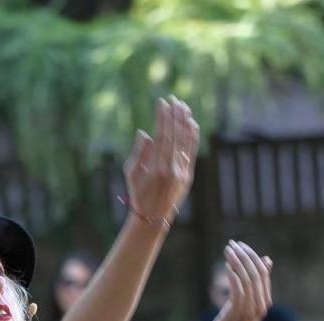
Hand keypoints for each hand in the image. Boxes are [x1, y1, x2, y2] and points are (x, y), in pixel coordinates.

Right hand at [123, 96, 197, 227]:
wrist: (153, 217)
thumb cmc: (138, 195)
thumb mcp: (131, 174)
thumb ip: (139, 153)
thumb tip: (145, 133)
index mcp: (156, 168)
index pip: (162, 136)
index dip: (163, 118)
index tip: (161, 103)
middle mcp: (172, 169)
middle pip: (175, 136)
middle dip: (175, 115)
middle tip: (174, 99)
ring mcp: (182, 172)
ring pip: (186, 141)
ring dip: (185, 122)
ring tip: (183, 106)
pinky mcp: (188, 175)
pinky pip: (192, 151)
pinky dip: (193, 136)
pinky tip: (192, 123)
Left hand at [212, 241, 272, 320]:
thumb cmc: (233, 319)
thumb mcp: (245, 299)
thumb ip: (254, 283)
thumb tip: (266, 260)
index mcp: (265, 300)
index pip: (262, 272)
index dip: (252, 257)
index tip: (241, 246)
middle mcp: (260, 305)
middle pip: (255, 273)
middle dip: (244, 256)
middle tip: (232, 245)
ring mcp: (250, 309)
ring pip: (246, 280)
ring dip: (236, 262)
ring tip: (227, 251)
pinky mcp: (238, 312)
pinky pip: (238, 291)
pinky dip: (233, 277)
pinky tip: (226, 267)